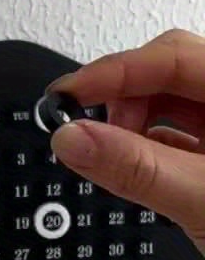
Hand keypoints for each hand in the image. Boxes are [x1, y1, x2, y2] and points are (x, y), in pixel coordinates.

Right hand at [48, 28, 204, 250]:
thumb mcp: (204, 202)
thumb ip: (136, 168)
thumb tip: (75, 139)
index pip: (174, 57)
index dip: (113, 72)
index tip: (68, 96)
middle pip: (171, 73)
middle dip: (123, 99)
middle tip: (87, 129)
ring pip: (174, 104)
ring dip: (134, 124)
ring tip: (113, 154)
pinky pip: (181, 137)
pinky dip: (150, 148)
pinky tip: (135, 167)